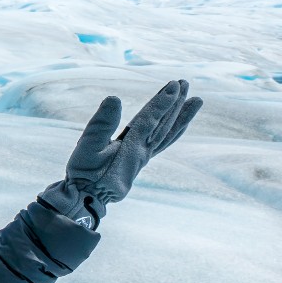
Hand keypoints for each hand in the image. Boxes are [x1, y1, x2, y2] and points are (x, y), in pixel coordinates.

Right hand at [41, 80, 200, 226]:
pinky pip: (163, 143)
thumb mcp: (87, 147)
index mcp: (130, 147)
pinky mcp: (139, 160)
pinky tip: (179, 125)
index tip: (173, 85)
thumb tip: (114, 97)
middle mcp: (142, 152)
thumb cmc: (84, 173)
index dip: (162, 102)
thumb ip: (100, 123)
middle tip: (186, 83)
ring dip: (182, 117)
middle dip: (176, 104)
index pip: (150, 120)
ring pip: (168, 134)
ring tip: (197, 102)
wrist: (86, 199)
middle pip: (164, 124)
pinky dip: (174, 132)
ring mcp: (143, 157)